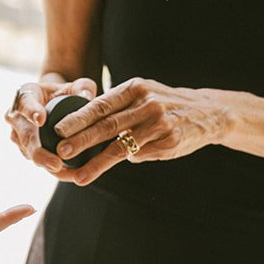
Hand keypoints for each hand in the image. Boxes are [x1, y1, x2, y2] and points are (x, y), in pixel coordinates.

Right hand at [5, 78, 97, 174]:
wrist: (52, 104)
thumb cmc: (64, 93)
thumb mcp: (75, 86)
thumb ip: (83, 87)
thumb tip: (87, 97)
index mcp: (25, 95)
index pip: (25, 103)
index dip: (32, 111)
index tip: (41, 120)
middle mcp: (16, 116)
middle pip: (25, 136)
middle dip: (39, 152)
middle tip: (56, 163)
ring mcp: (19, 136)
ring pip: (30, 153)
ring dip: (48, 165)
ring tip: (67, 174)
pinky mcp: (26, 150)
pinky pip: (40, 162)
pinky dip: (56, 170)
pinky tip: (72, 175)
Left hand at [46, 77, 229, 184]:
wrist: (206, 112)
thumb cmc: (163, 103)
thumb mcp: (141, 93)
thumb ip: (115, 106)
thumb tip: (80, 122)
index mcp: (135, 88)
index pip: (101, 105)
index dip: (77, 118)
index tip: (57, 129)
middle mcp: (147, 104)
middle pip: (108, 125)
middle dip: (81, 140)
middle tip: (60, 152)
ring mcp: (160, 124)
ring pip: (122, 147)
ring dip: (97, 163)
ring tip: (78, 176)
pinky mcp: (171, 142)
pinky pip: (141, 155)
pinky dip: (126, 161)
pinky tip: (110, 168)